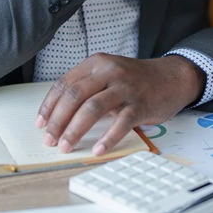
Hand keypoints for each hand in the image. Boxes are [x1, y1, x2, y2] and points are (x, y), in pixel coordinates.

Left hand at [35, 54, 204, 155]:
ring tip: (66, 146)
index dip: (48, 106)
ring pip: (92, 108)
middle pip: (75, 96)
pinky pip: (120, 123)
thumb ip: (88, 88)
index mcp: (96, 63)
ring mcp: (125, 87)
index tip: (40, 124)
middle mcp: (109, 71)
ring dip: (75, 130)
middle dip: (58, 121)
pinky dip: (107, 138)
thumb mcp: (109, 74)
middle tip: (50, 139)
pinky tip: (98, 149)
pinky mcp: (140, 103)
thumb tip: (59, 116)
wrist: (172, 77)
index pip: (64, 84)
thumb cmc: (136, 80)